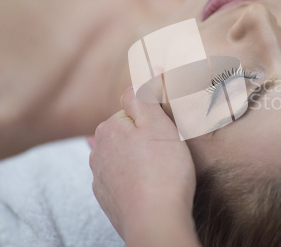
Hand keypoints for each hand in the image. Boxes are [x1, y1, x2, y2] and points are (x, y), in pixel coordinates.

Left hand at [89, 86, 199, 246]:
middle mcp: (98, 152)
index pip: (133, 112)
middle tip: (168, 151)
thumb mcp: (158, 123)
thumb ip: (145, 96)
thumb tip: (143, 74)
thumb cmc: (163, 170)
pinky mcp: (108, 199)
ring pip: (123, 158)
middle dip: (145, 139)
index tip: (168, 131)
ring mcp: (100, 178)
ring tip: (162, 170)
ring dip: (139, 160)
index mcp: (109, 129)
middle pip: (126, 135)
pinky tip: (149, 184)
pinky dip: (134, 180)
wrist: (156, 220)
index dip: (154, 120)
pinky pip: (122, 180)